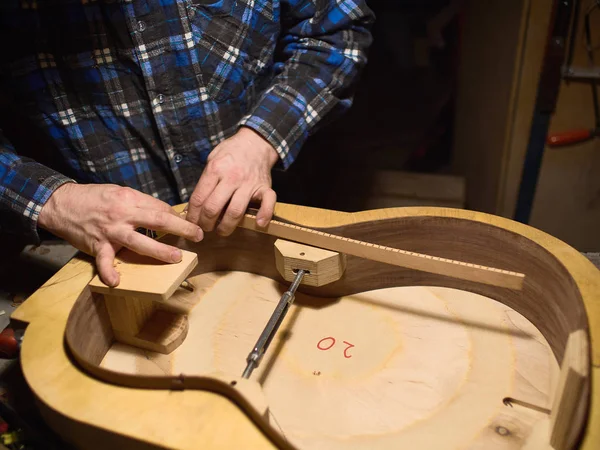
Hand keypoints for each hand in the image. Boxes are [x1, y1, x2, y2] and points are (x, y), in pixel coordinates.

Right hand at [38, 183, 203, 286]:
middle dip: (181, 228)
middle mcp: (122, 215)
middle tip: (198, 235)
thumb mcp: (119, 192)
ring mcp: (110, 231)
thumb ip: (140, 203)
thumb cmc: (93, 197)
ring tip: (176, 257)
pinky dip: (109, 272)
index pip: (160, 208)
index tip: (189, 224)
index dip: (177, 216)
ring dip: (159, 251)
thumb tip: (163, 213)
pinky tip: (116, 282)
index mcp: (130, 199)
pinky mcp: (97, 245)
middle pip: (157, 221)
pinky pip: (104, 261)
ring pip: (139, 242)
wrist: (61, 203)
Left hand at [185, 127, 278, 234]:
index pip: (199, 198)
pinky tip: (258, 224)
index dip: (193, 215)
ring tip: (221, 231)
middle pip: (214, 208)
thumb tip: (193, 205)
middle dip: (206, 224)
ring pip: (235, 211)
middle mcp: (232, 177)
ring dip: (226, 227)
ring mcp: (249, 183)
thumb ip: (204, 181)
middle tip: (205, 229)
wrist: (256, 142)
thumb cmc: (231, 152)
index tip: (192, 223)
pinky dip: (265, 215)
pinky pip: (267, 203)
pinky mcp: (265, 187)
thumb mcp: (212, 159)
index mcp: (216, 169)